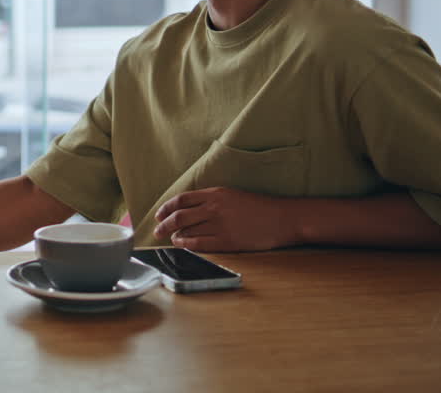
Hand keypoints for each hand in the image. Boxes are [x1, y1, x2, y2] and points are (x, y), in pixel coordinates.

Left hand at [153, 187, 295, 251]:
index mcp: (215, 194)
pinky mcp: (228, 242)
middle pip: (179, 217)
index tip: (159, 215)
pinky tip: (183, 245)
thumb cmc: (257, 207)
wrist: (282, 218)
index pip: (181, 200)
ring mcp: (220, 226)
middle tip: (157, 231)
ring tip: (173, 239)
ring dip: (176, 236)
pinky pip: (200, 245)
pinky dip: (187, 245)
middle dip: (164, 225)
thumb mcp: (231, 195)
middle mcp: (214, 208)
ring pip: (187, 231)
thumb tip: (186, 209)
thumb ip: (209, 200)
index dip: (166, 208)